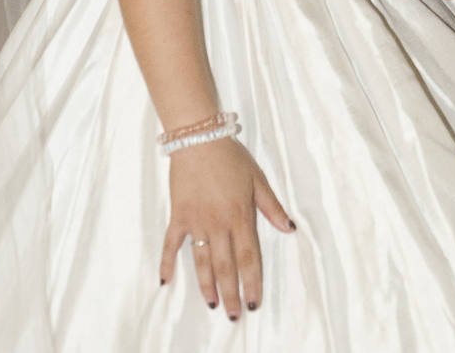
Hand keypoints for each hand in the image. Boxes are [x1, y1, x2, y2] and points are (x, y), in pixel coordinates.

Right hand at [160, 137, 293, 318]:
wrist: (199, 139)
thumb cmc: (231, 157)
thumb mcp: (257, 178)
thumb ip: (271, 206)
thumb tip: (289, 228)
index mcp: (240, 216)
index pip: (249, 257)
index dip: (252, 281)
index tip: (254, 301)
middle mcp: (218, 224)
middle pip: (226, 266)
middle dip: (232, 293)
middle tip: (234, 315)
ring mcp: (196, 222)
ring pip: (202, 262)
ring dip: (207, 286)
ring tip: (213, 305)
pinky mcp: (179, 216)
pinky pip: (171, 244)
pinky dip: (167, 262)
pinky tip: (165, 280)